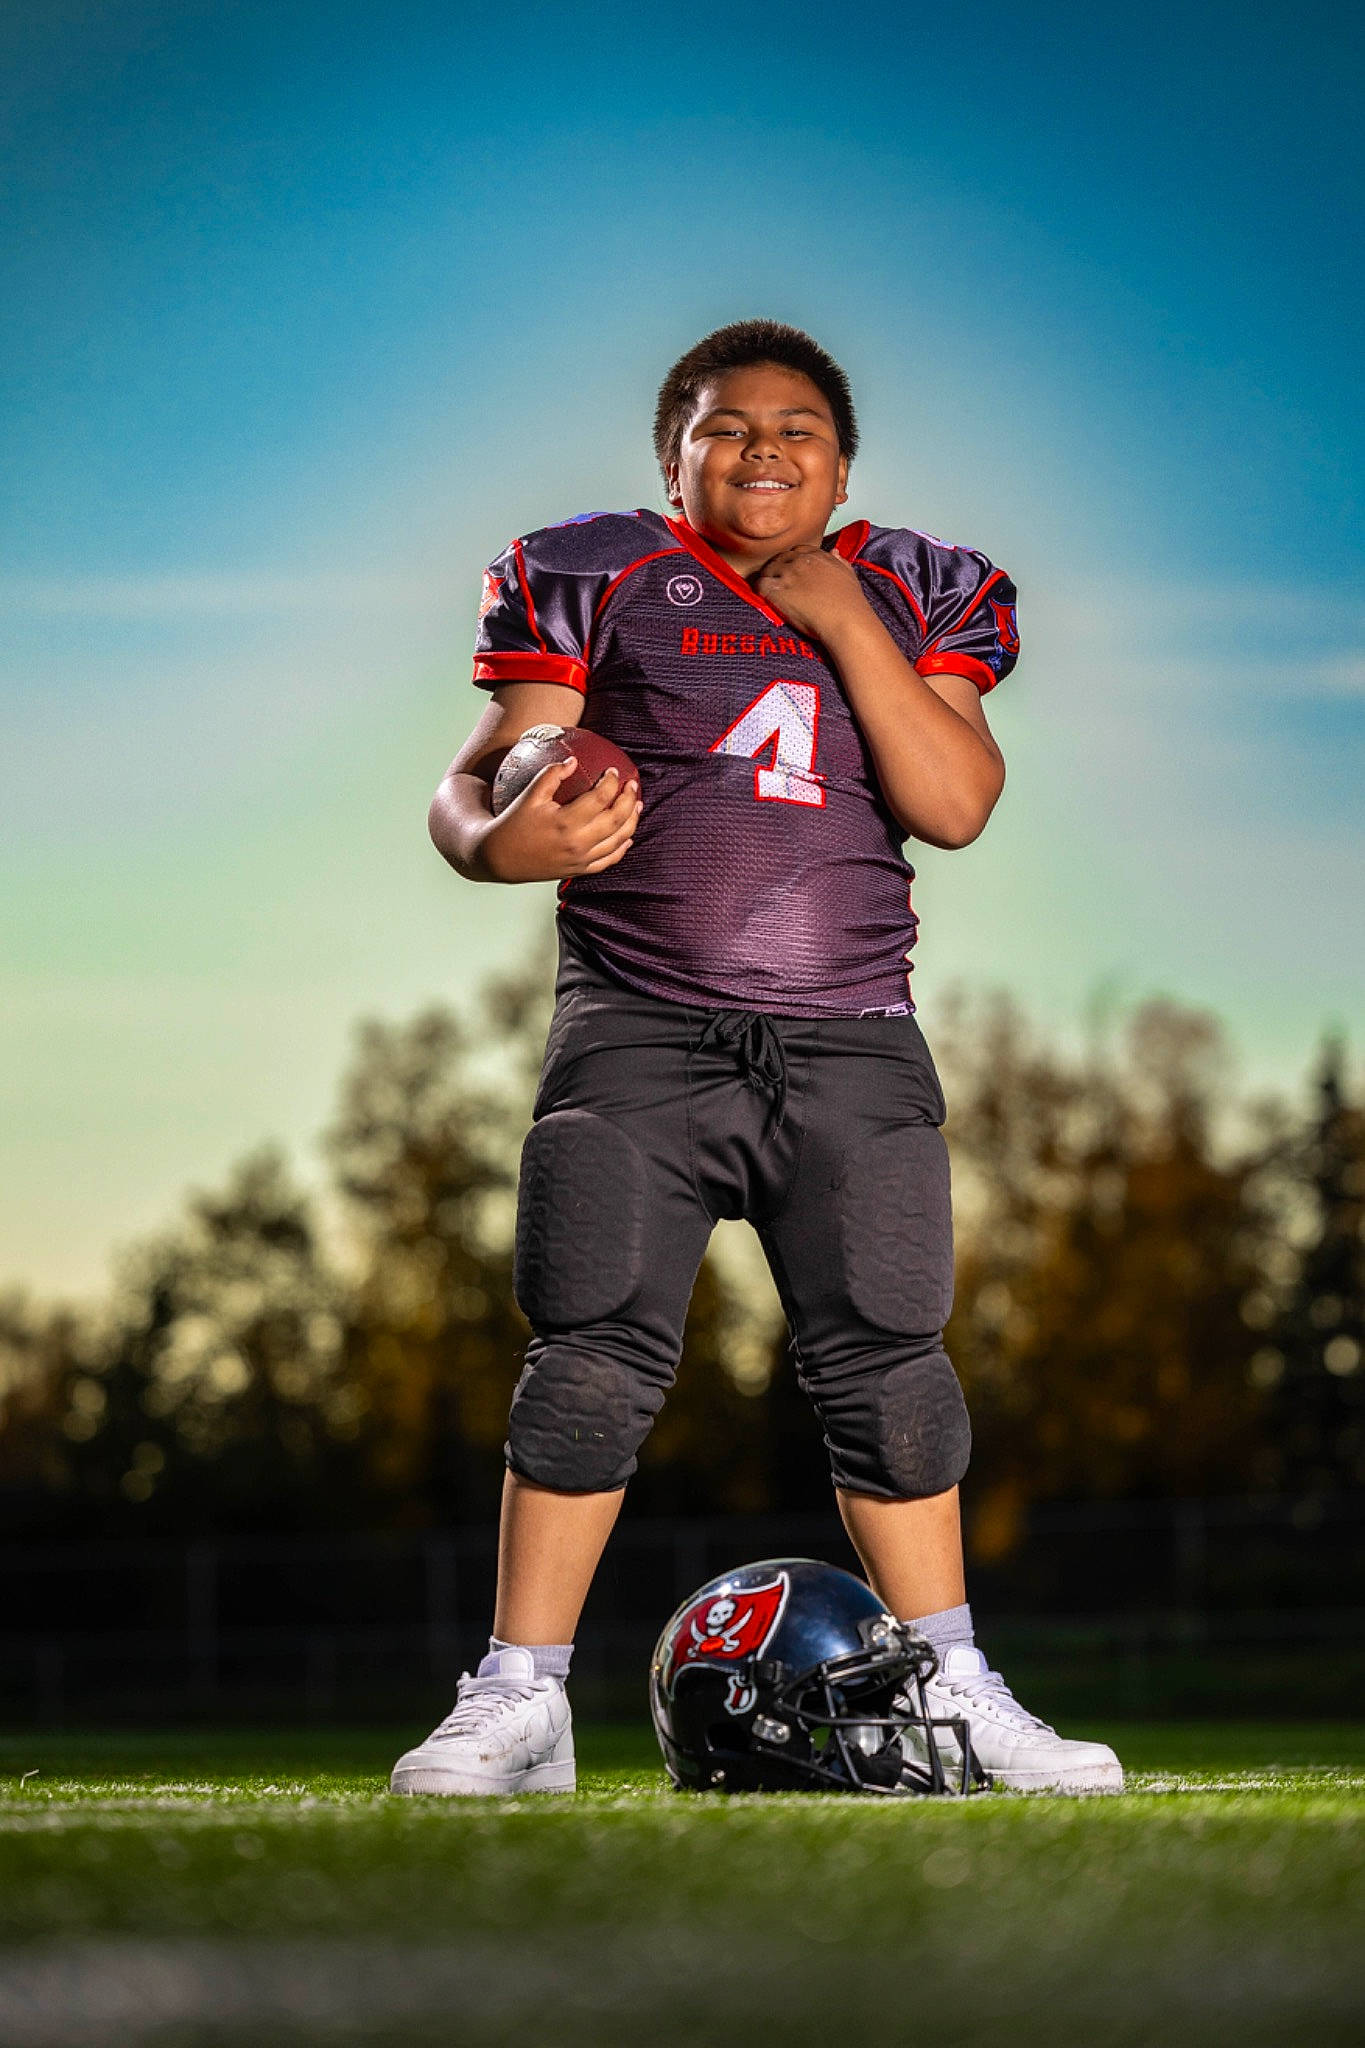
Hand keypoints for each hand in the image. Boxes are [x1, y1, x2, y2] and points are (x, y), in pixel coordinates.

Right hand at [478, 758, 641, 882]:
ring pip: (618, 840)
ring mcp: (581, 859)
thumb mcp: (530, 795)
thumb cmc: (514, 823)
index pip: (600, 798)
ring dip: (632, 821)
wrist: (500, 858)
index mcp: (566, 822)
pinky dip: (622, 847)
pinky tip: (628, 836)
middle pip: (616, 819)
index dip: (611, 781)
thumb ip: (552, 775)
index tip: (613, 770)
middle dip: (629, 799)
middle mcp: (577, 843)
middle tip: (632, 785)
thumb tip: (574, 760)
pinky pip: (609, 860)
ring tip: (637, 805)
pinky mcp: (579, 870)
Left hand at [753, 544, 873, 642]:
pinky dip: (759, 590)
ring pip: (768, 569)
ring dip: (768, 578)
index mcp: (818, 556)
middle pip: (781, 558)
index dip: (793, 561)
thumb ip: (839, 561)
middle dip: (778, 568)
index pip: (798, 550)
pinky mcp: (777, 591)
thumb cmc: (849, 603)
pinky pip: (760, 584)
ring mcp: (788, 575)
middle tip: (778, 582)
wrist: (845, 620)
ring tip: (770, 591)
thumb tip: (834, 552)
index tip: (793, 571)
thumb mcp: (848, 575)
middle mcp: (801, 562)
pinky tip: (764, 598)